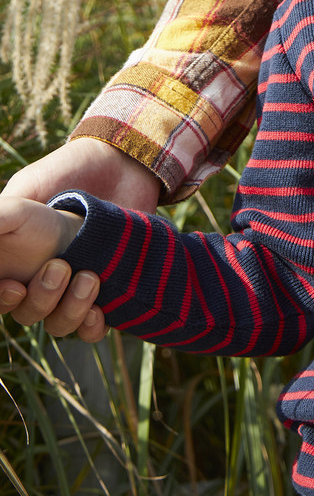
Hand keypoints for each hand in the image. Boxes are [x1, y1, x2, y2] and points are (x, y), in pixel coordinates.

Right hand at [0, 138, 160, 338]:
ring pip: (58, 324)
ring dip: (71, 309)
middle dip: (40, 299)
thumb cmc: (66, 174)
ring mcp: (72, 286)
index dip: (2, 300)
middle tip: (60, 266)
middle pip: (26, 313)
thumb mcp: (24, 193)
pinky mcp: (106, 291)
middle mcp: (40, 277)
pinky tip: (99, 311)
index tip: (14, 287)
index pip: (0, 296)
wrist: (120, 165)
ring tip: (90, 276)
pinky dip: (91, 327)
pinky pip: (91, 329)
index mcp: (14, 259)